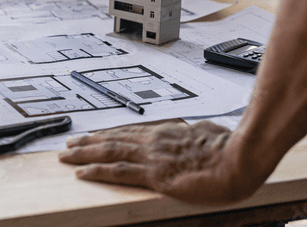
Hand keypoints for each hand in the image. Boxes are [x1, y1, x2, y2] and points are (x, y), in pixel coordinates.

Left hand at [58, 121, 258, 204]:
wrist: (239, 160)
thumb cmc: (230, 149)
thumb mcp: (211, 136)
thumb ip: (199, 135)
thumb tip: (200, 133)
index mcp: (168, 132)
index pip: (131, 132)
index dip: (110, 134)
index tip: (96, 135)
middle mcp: (154, 140)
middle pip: (114, 138)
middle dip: (89, 142)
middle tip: (70, 142)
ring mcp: (152, 156)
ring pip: (109, 151)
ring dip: (84, 153)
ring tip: (67, 154)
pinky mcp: (153, 174)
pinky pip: (118, 171)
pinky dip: (97, 171)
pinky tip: (81, 172)